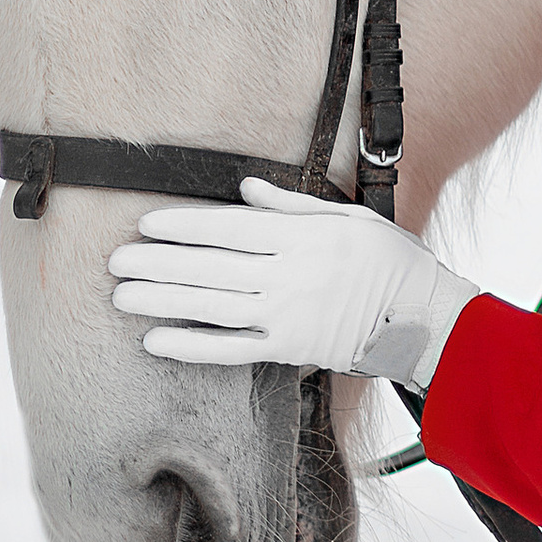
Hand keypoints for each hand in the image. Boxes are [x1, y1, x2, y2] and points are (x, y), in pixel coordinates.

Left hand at [108, 177, 478, 382]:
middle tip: (116, 262)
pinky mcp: (289, 351)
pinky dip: (191, 346)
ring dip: (162, 301)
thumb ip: (293, 206)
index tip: (147, 223)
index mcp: (303, 237)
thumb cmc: (389, 261)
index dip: (184, 226)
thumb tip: (247, 190)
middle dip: (158, 263)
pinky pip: (231, 349)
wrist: (424, 318)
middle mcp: (290, 275)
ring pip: (211, 306)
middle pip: (210, 267)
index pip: (229, 228)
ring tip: (122, 297)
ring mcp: (287, 316)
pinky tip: (156, 341)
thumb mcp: (349, 218)